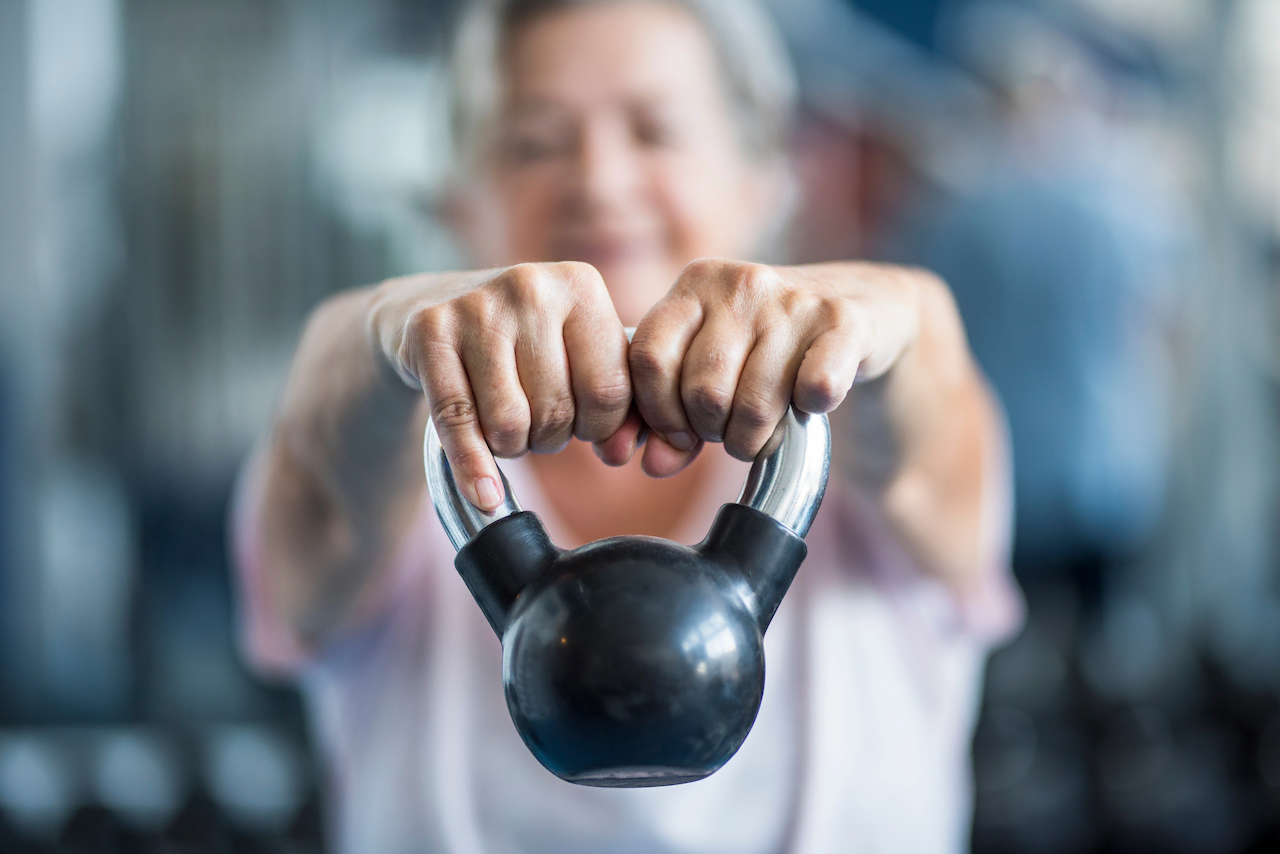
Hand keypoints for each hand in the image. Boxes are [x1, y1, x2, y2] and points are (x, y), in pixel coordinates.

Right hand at [368, 263, 633, 509]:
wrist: (434, 302)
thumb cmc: (524, 342)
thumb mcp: (577, 353)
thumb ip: (616, 403)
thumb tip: (620, 454)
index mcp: (581, 285)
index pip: (609, 389)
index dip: (600, 426)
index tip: (584, 424)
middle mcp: (530, 286)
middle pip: (556, 409)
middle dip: (551, 436)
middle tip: (538, 421)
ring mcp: (476, 306)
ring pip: (509, 422)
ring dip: (513, 445)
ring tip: (509, 424)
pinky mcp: (429, 330)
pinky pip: (457, 420)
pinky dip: (473, 468)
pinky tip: (484, 495)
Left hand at [628, 258, 922, 476]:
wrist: (868, 309)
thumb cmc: (772, 345)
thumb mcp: (712, 367)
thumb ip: (672, 415)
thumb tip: (651, 463)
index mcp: (696, 283)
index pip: (649, 359)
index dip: (660, 413)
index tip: (682, 433)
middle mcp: (742, 283)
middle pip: (703, 392)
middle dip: (714, 432)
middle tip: (732, 429)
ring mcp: (795, 300)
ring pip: (753, 405)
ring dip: (757, 439)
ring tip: (765, 430)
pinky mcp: (846, 322)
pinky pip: (814, 390)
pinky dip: (810, 412)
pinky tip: (810, 403)